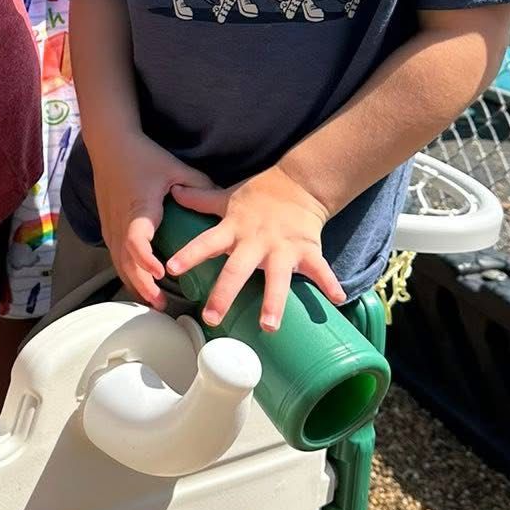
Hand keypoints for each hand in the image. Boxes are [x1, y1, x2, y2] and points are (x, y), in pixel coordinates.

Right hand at [92, 129, 220, 309]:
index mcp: (138, 208)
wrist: (110, 145)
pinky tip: (141, 284)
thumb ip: (199, 187)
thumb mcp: (175, 168)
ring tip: (154, 302)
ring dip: (135, 283)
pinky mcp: (107, 227)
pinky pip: (115, 256)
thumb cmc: (143, 156)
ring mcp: (110, 226)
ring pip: (119, 263)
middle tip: (162, 303)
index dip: (147, 260)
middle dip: (143, 285)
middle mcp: (120, 222)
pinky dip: (127, 273)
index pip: (137, 241)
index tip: (162, 274)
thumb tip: (224, 205)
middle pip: (126, 262)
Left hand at [163, 166, 344, 329]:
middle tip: (212, 318)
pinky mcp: (307, 250)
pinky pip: (320, 269)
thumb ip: (200, 200)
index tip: (172, 268)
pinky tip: (337, 300)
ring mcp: (283, 248)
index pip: (206, 242)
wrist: (299, 183)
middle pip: (237, 269)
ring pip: (277, 278)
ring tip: (269, 326)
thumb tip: (174, 191)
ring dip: (273, 302)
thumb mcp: (227, 197)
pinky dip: (329, 284)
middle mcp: (256, 241)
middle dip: (224, 293)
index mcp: (234, 228)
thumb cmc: (259, 195)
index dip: (189, 254)